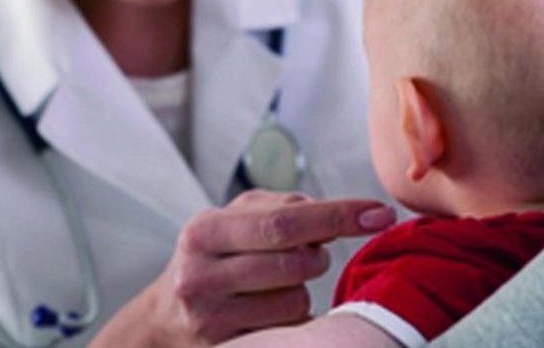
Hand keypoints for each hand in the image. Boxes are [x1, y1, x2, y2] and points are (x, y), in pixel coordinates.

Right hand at [94, 191, 395, 347]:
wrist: (164, 318)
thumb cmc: (211, 259)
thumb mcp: (232, 222)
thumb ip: (281, 209)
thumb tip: (337, 214)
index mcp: (206, 230)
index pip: (285, 219)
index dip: (338, 215)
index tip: (379, 213)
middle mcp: (201, 273)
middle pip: (295, 260)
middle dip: (319, 255)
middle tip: (311, 252)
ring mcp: (210, 317)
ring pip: (296, 299)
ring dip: (303, 289)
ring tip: (277, 282)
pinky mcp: (226, 345)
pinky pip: (289, 329)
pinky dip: (293, 316)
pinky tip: (268, 308)